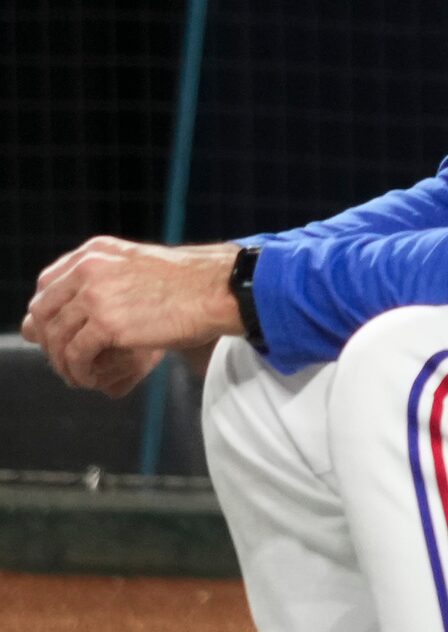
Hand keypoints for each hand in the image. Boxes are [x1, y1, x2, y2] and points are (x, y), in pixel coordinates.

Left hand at [22, 238, 243, 395]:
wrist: (220, 288)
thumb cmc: (191, 283)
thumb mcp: (138, 267)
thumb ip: (108, 279)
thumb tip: (82, 310)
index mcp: (96, 252)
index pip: (47, 284)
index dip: (45, 313)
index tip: (56, 332)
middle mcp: (89, 269)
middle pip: (43, 312)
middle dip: (48, 341)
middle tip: (64, 359)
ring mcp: (96, 295)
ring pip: (56, 337)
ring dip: (63, 362)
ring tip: (77, 375)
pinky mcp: (107, 324)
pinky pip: (76, 355)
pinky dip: (79, 371)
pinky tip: (90, 378)